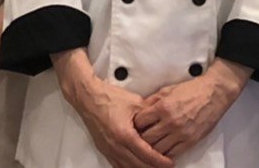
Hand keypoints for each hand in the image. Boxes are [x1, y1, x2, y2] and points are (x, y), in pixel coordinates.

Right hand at [53, 49, 171, 167]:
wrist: (88, 97)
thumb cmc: (109, 97)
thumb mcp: (135, 103)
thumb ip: (150, 115)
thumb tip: (163, 121)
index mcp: (125, 135)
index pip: (147, 155)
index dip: (161, 161)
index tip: (171, 163)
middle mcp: (116, 146)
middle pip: (139, 166)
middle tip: (166, 167)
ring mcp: (108, 150)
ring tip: (153, 167)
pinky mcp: (104, 149)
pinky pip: (118, 165)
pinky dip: (130, 167)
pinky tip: (137, 166)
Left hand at [134, 60, 248, 158]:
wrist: (213, 94)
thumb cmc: (192, 90)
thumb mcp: (167, 90)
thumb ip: (152, 101)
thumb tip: (140, 109)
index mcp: (162, 107)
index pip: (139, 122)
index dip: (135, 125)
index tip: (135, 125)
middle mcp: (170, 122)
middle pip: (146, 138)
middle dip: (140, 138)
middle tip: (139, 137)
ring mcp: (181, 133)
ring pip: (158, 150)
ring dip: (152, 148)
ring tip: (151, 144)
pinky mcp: (190, 141)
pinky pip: (172, 153)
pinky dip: (165, 154)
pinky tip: (163, 149)